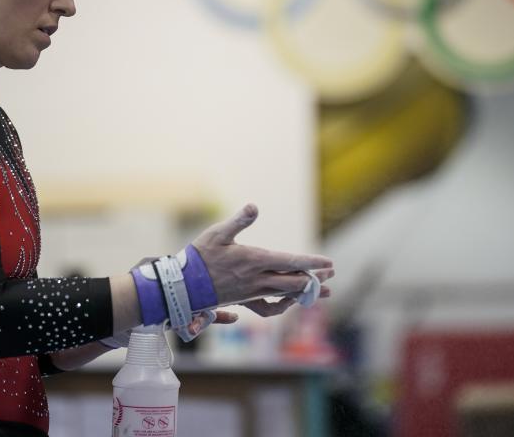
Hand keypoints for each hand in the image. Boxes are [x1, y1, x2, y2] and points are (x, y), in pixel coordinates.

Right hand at [191, 204, 334, 316]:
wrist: (182, 286)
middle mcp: (256, 279)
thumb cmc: (199, 256)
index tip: (329, 263)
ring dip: (305, 291)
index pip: (290, 261)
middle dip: (315, 278)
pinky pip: (269, 307)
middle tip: (331, 274)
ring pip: (285, 294)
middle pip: (293, 281)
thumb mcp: (217, 233)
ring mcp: (251, 292)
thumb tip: (254, 207)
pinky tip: (288, 301)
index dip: (311, 263)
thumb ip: (238, 220)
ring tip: (322, 291)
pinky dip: (282, 304)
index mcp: (254, 260)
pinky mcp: (244, 301)